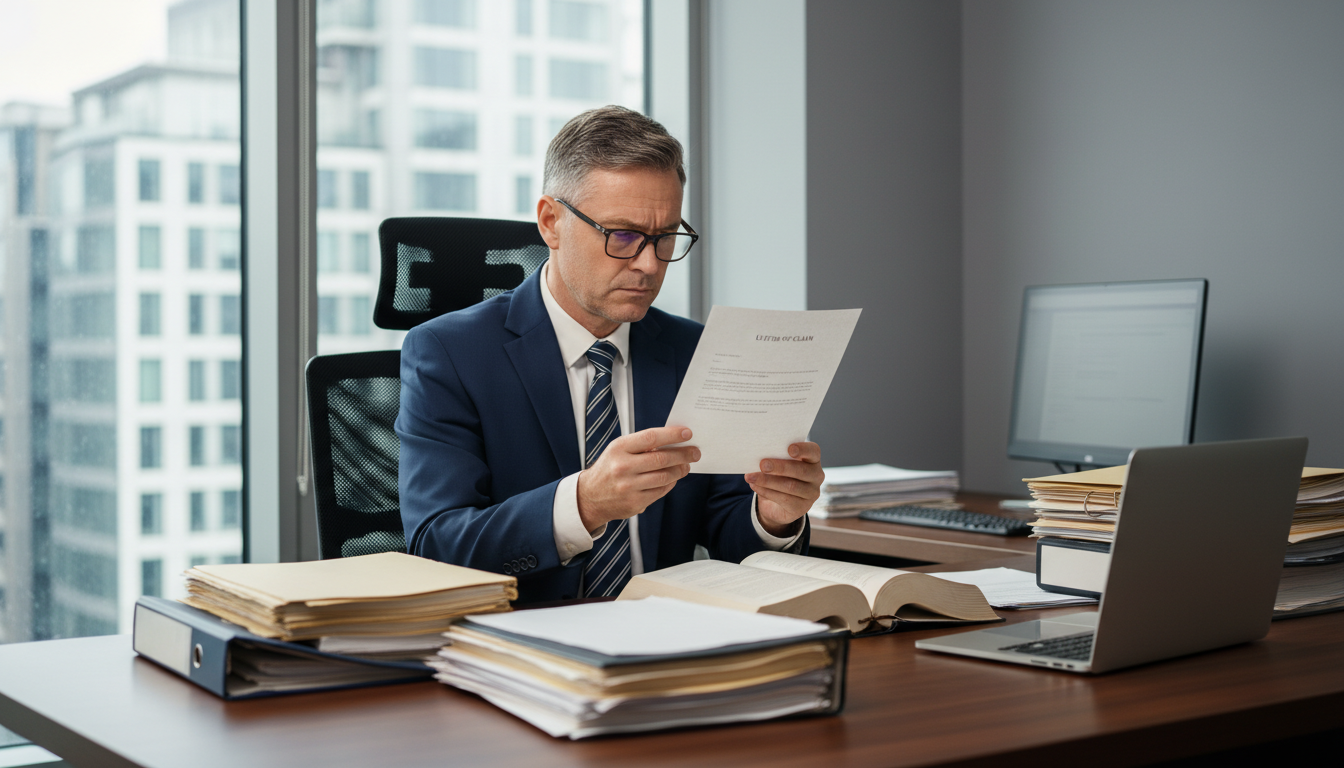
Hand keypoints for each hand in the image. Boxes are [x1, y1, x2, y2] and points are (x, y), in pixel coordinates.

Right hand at [577, 426, 700, 531]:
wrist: (589, 497)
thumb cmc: (609, 468)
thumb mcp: (618, 450)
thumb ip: (642, 445)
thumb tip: (673, 441)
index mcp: (618, 449)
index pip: (651, 438)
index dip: (672, 435)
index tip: (687, 433)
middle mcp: (622, 467)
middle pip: (661, 459)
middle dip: (683, 454)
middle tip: (695, 452)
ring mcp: (629, 487)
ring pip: (664, 477)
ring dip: (680, 470)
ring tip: (686, 465)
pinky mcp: (635, 503)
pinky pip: (661, 491)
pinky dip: (671, 483)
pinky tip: (673, 478)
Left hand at [746, 442, 823, 536]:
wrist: (777, 503)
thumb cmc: (778, 475)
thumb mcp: (778, 464)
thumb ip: (775, 457)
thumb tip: (758, 454)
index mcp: (812, 460)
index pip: (813, 451)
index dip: (803, 449)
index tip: (789, 449)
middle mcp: (816, 476)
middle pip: (801, 470)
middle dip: (780, 467)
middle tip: (762, 464)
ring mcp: (811, 493)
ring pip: (790, 486)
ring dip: (768, 481)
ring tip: (751, 477)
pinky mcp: (802, 508)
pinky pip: (784, 499)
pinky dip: (766, 491)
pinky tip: (755, 486)